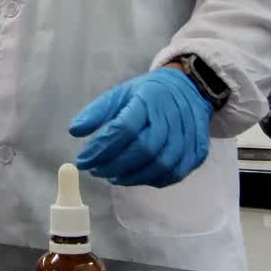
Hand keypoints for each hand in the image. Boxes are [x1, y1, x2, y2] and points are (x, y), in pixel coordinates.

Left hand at [70, 69, 211, 186]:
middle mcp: (171, 119)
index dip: (101, 148)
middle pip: (143, 150)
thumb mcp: (121, 94)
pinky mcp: (197, 153)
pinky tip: (134, 177)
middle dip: (114, 165)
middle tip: (95, 171)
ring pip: (159, 166)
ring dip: (131, 177)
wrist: (190, 90)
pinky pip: (173, 174)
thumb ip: (97, 112)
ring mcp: (188, 137)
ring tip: (112, 176)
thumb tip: (74, 131)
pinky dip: (150, 180)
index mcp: (149, 100)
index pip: (124, 128)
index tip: (83, 160)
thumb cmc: (149, 94)